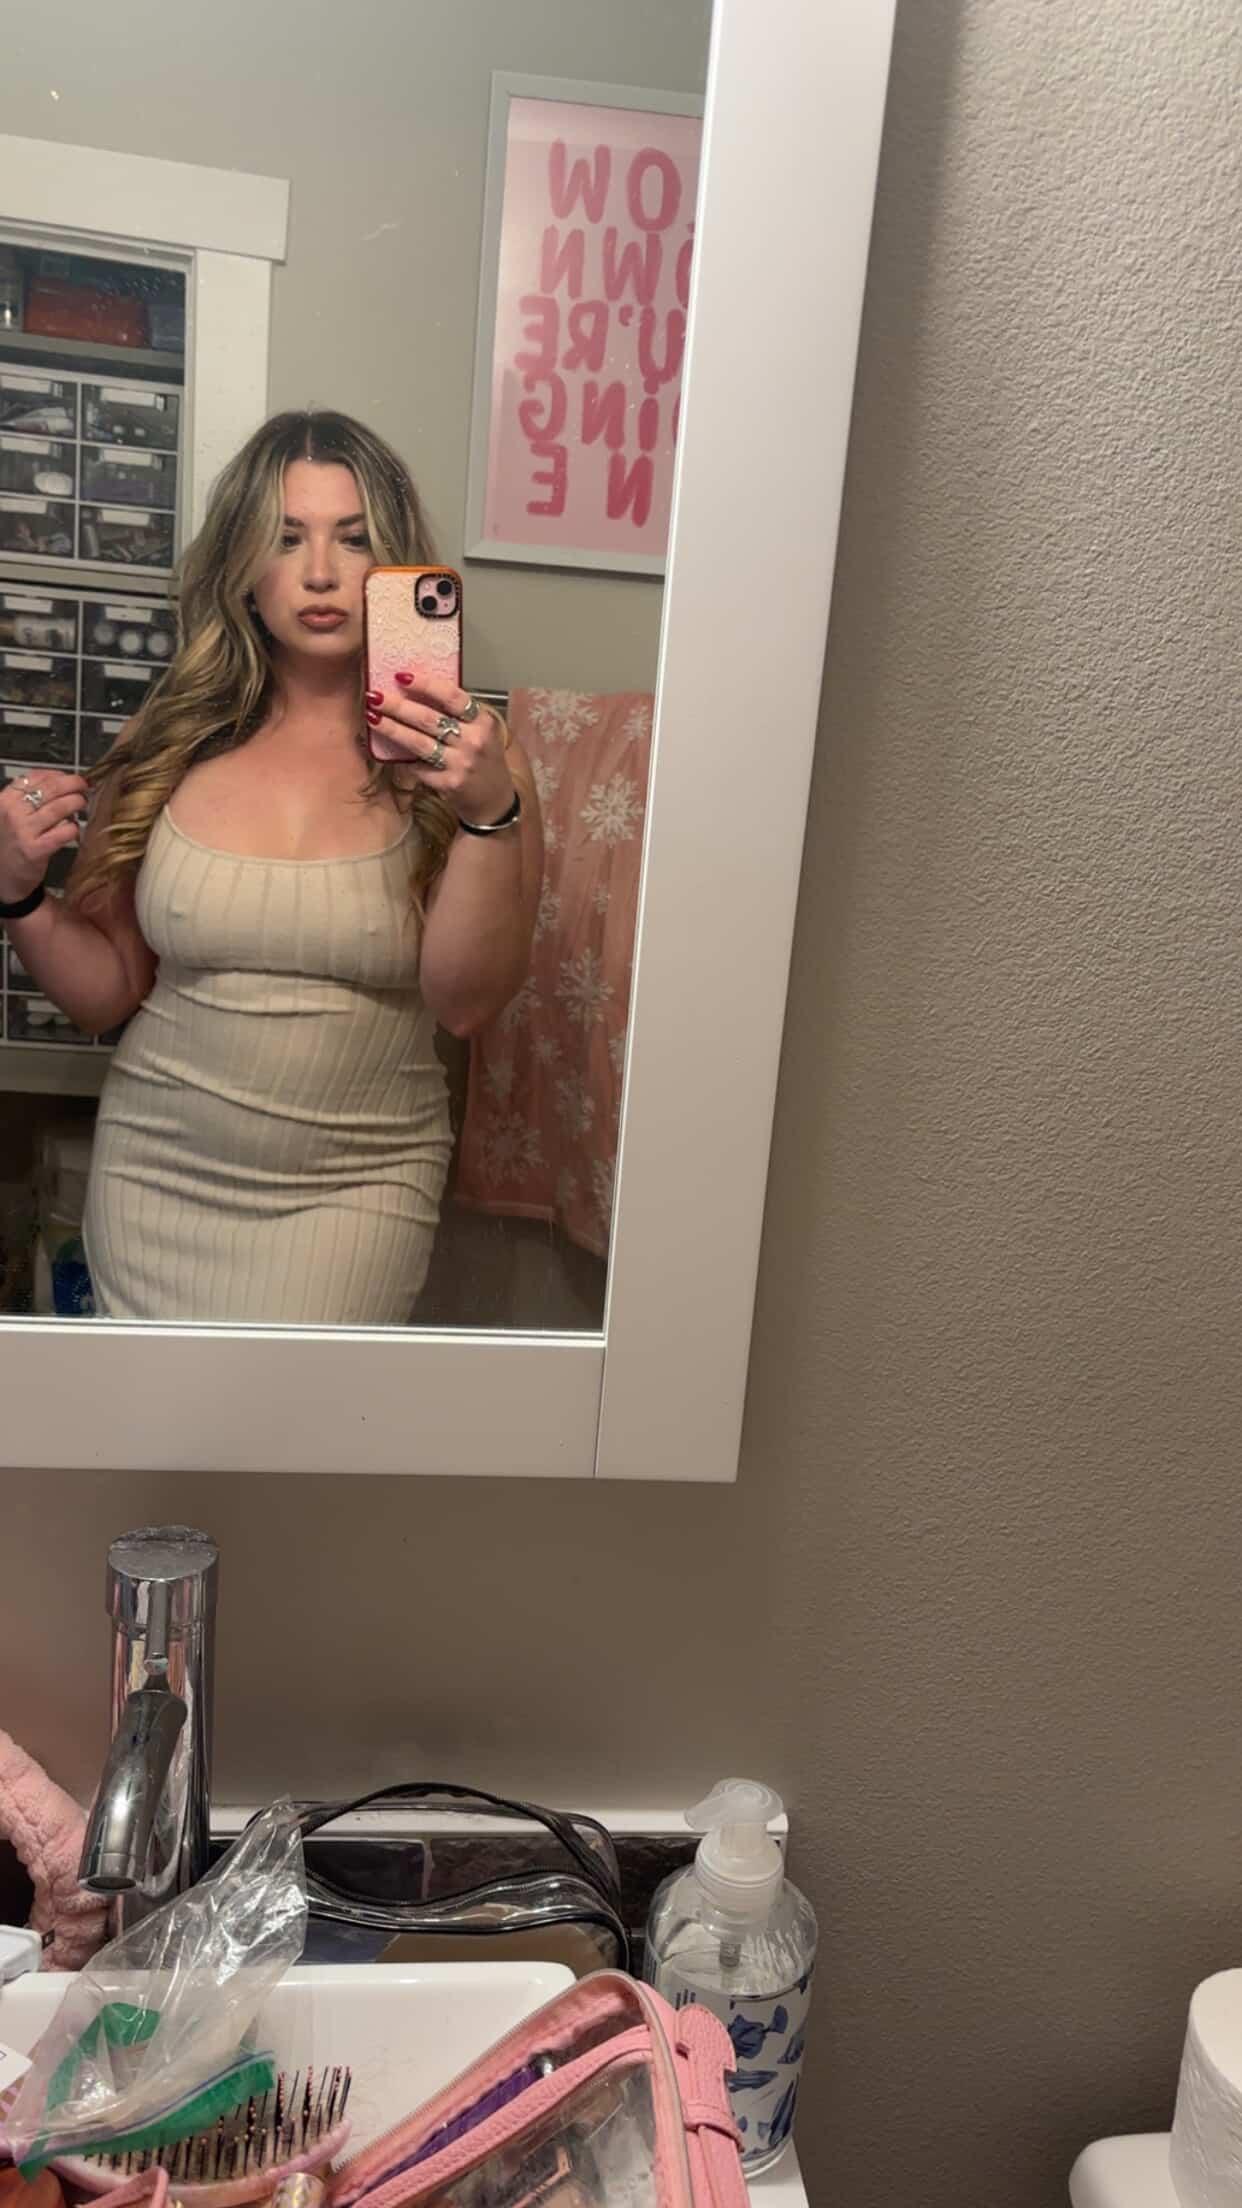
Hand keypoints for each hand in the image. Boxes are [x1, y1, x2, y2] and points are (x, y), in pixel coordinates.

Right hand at [0, 771, 86, 905]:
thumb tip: (61, 779)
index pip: (36, 777)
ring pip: (60, 808)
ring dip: (77, 803)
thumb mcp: (11, 814)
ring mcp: (23, 831)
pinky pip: (64, 832)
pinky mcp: (35, 850)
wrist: (2, 877)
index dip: (59, 775)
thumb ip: (29, 796)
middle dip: (74, 784)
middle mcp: (12, 812)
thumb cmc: (10, 843)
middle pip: (51, 788)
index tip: (70, 778)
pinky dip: (73, 828)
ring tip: (82, 804)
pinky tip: (73, 830)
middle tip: (84, 788)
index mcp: (5, 799)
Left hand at [366, 673, 515, 828]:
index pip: (451, 696)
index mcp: (482, 722)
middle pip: (429, 718)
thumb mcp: (481, 731)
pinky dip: (404, 760)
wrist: (494, 800)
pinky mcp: (449, 783)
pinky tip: (390, 752)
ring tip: (373, 717)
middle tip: (375, 696)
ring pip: (419, 742)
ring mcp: (461, 763)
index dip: (425, 685)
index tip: (401, 677)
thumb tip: (417, 693)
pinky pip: (418, 767)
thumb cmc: (484, 759)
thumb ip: (457, 714)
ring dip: (392, 729)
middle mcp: (473, 741)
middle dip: (398, 706)